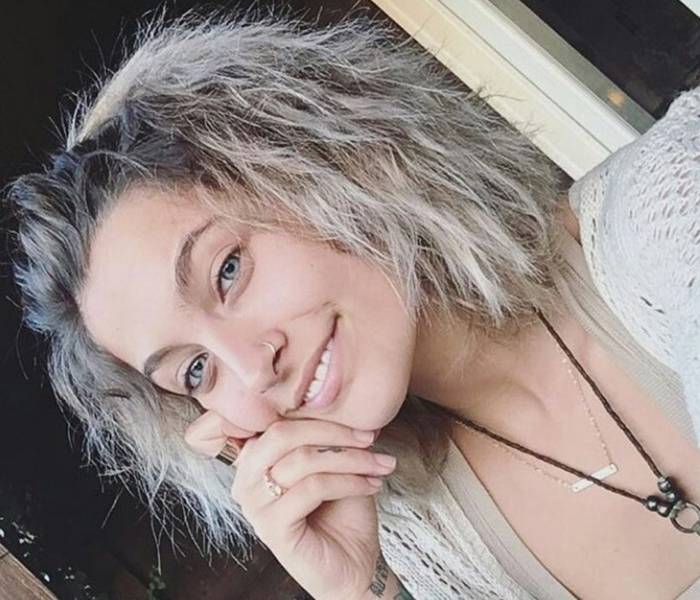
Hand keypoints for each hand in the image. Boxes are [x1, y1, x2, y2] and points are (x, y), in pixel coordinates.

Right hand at [185, 414, 396, 599]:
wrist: (352, 564)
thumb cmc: (341, 513)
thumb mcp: (334, 465)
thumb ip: (326, 437)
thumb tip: (347, 402)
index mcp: (256, 460)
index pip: (278, 421)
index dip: (319, 417)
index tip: (361, 423)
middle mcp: (246, 481)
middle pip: (282, 435)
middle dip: (333, 432)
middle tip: (369, 438)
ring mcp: (255, 506)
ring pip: (303, 461)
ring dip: (350, 459)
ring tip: (379, 465)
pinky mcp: (272, 528)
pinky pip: (312, 489)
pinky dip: (349, 482)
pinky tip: (371, 486)